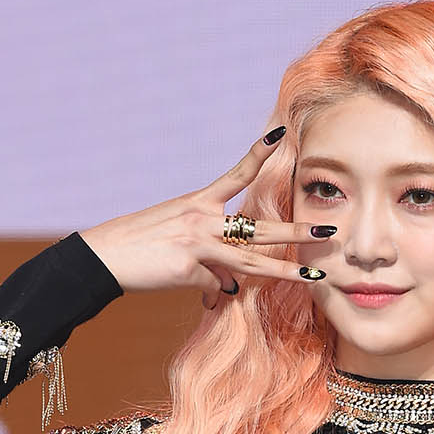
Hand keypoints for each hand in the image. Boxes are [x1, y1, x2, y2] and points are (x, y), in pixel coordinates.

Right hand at [78, 127, 335, 309]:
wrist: (103, 257)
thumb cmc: (139, 249)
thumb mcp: (177, 243)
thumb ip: (210, 260)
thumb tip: (228, 287)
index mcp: (198, 203)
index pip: (236, 174)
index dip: (259, 154)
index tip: (282, 134)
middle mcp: (202, 219)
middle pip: (259, 226)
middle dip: (296, 230)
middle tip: (329, 230)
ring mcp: (197, 244)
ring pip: (250, 262)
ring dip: (285, 271)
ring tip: (314, 275)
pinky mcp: (188, 268)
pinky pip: (214, 288)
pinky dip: (210, 296)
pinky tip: (201, 299)